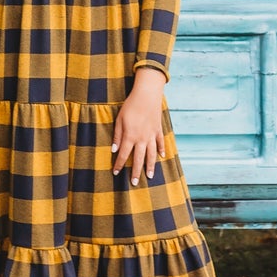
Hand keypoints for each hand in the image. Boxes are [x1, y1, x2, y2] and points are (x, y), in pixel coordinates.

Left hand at [111, 66, 166, 186]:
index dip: (119, 164)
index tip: (115, 173)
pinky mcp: (158, 129)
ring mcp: (152, 135)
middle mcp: (142, 138)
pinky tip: (162, 156)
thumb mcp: (119, 119)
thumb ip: (117, 135)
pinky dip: (161, 149)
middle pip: (139, 159)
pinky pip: (160, 142)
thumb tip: (114, 149)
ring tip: (150, 176)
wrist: (147, 94)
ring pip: (151, 154)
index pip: (124, 155)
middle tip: (134, 183)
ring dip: (150, 166)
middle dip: (135, 171)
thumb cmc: (130, 105)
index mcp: (130, 136)